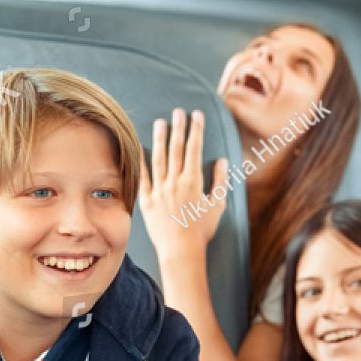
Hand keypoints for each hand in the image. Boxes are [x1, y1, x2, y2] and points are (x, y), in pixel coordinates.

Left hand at [137, 108, 229, 259]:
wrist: (181, 250)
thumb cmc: (202, 230)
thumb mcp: (217, 205)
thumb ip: (220, 181)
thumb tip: (222, 161)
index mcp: (193, 182)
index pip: (194, 149)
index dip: (196, 130)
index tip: (196, 115)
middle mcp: (175, 182)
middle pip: (176, 149)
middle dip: (179, 128)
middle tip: (178, 111)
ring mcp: (159, 190)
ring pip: (159, 159)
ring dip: (160, 139)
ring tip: (160, 122)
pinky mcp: (147, 200)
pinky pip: (142, 177)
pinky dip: (140, 162)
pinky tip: (139, 148)